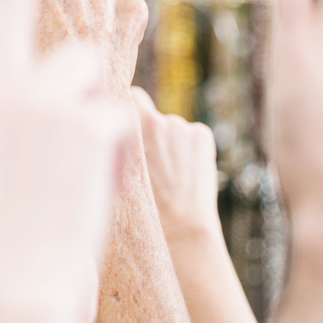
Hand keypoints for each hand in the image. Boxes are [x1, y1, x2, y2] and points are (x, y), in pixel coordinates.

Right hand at [132, 86, 222, 244]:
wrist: (181, 226)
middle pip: (154, 118)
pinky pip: (192, 134)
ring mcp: (183, 126)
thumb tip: (121, 131)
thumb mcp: (121, 170)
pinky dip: (191, 149)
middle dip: (153, 135)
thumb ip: (123, 145)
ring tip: (172, 176)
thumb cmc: (143, 207)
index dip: (131, 109)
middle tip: (154, 167)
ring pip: (174, 129)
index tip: (130, 123)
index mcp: (134, 126)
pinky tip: (187, 173)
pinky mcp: (202, 134)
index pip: (132, 96)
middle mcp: (160, 119)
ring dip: (173, 144)